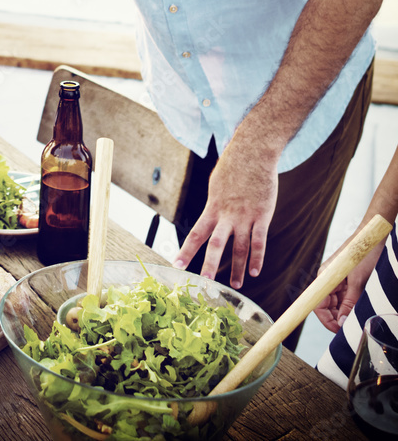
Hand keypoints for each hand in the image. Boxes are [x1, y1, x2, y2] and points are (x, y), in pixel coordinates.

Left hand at [173, 141, 277, 288]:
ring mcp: (246, 217)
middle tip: (206, 283)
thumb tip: (211, 217)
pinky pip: (260, 241)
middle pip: (216, 245)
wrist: (253, 154)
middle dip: (210, 264)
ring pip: (241, 248)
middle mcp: (227, 216)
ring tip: (236, 286)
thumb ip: (214, 206)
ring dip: (238, 269)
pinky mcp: (263, 216)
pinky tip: (255, 272)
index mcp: (212, 209)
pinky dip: (258, 258)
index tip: (177, 265)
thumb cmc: (232, 169)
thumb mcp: (215, 187)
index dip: (187, 251)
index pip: (196, 234)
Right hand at [314, 232, 385, 331]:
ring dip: (346, 311)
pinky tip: (360, 308)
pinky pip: (347, 297)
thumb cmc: (364, 254)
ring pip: (338, 303)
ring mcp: (338, 281)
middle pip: (327, 306)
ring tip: (358, 318)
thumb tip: (343, 321)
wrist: (374, 235)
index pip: (318, 305)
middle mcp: (328, 281)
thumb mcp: (359, 280)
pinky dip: (353, 304)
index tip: (338, 330)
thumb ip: (350, 301)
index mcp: (324, 279)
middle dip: (337, 318)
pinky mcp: (348, 280)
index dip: (326, 320)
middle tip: (352, 327)